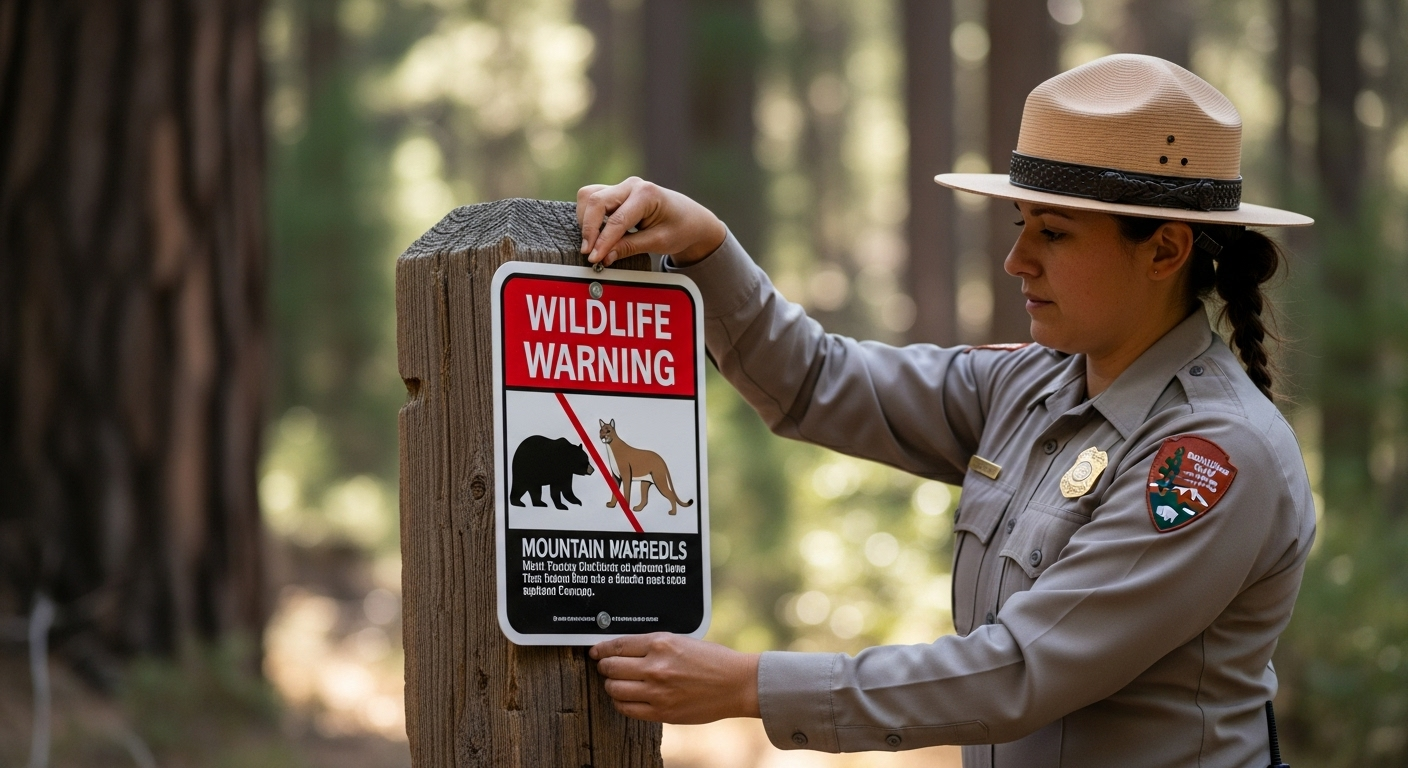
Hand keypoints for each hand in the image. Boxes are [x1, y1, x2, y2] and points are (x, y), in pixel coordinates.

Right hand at [576, 178, 726, 267]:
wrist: (689, 218)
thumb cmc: (680, 227)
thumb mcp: (659, 242)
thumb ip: (630, 247)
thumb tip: (604, 256)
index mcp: (647, 194)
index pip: (617, 219)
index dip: (603, 241)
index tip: (595, 258)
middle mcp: (632, 185)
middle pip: (596, 201)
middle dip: (589, 229)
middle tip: (589, 253)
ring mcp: (622, 186)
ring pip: (589, 196)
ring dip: (586, 220)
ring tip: (591, 243)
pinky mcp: (615, 192)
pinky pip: (592, 198)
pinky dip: (588, 216)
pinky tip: (595, 233)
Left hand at [590, 632, 760, 723]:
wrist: (737, 684)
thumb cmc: (713, 660)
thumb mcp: (682, 641)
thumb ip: (653, 645)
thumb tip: (625, 650)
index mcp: (661, 643)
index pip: (618, 645)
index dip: (601, 649)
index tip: (596, 652)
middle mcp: (656, 667)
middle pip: (611, 667)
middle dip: (604, 667)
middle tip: (605, 667)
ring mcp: (657, 691)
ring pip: (614, 689)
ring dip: (611, 685)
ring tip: (616, 682)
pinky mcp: (662, 712)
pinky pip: (627, 708)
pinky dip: (621, 702)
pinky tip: (626, 697)